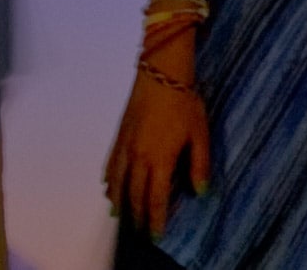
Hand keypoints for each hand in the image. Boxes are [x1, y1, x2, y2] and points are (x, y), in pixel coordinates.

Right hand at [105, 43, 212, 235]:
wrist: (161, 73)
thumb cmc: (184, 101)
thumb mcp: (199, 134)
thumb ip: (199, 165)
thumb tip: (200, 191)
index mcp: (160, 159)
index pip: (156, 198)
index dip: (155, 219)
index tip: (155, 234)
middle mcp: (138, 157)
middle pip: (134, 194)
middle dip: (136, 215)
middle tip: (138, 230)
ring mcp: (125, 145)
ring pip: (117, 181)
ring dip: (118, 200)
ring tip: (118, 215)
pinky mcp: (119, 134)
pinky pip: (110, 162)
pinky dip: (108, 178)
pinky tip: (106, 185)